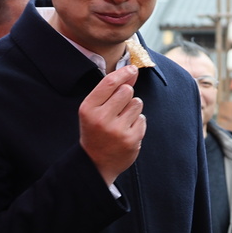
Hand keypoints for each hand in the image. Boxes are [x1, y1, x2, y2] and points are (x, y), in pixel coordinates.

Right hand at [79, 64, 144, 186]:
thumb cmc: (96, 130)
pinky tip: (126, 131)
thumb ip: (111, 90)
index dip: (124, 73)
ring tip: (121, 121)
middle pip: (126, 91)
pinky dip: (137, 123)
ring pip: (137, 103)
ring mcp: (117, 131)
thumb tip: (132, 70)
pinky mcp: (131, 140)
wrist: (96, 163)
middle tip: (119, 108)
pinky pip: (142, 119)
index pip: (110, 83)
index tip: (132, 69)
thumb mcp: (95, 109)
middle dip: (127, 94)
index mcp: (88, 108)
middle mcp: (101, 119)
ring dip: (133, 109)